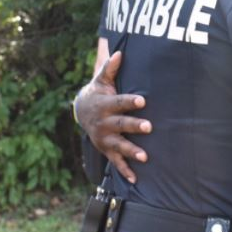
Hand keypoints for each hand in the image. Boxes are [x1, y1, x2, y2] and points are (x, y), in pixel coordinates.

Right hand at [76, 51, 151, 182]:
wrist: (82, 111)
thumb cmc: (99, 93)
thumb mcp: (102, 80)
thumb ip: (110, 69)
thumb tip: (119, 53)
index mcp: (105, 104)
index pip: (119, 102)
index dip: (129, 101)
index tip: (142, 100)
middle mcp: (104, 123)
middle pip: (121, 124)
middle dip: (134, 126)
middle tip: (149, 126)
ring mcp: (105, 138)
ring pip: (119, 145)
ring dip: (131, 150)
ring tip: (145, 156)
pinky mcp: (107, 149)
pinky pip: (116, 161)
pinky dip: (125, 170)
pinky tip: (136, 179)